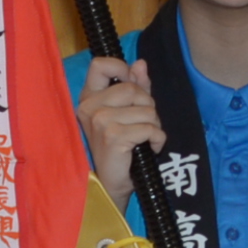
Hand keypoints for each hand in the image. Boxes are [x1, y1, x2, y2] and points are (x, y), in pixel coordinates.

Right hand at [76, 54, 166, 201]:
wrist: (112, 184)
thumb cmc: (121, 149)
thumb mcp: (128, 113)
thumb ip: (135, 87)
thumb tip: (140, 63)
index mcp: (89, 98)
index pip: (100, 64)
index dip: (122, 69)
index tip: (133, 85)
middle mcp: (90, 107)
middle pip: (133, 88)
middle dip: (148, 106)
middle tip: (144, 125)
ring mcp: (100, 121)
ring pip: (146, 109)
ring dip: (154, 125)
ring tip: (145, 138)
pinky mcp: (113, 137)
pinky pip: (150, 128)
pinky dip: (158, 139)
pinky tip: (150, 148)